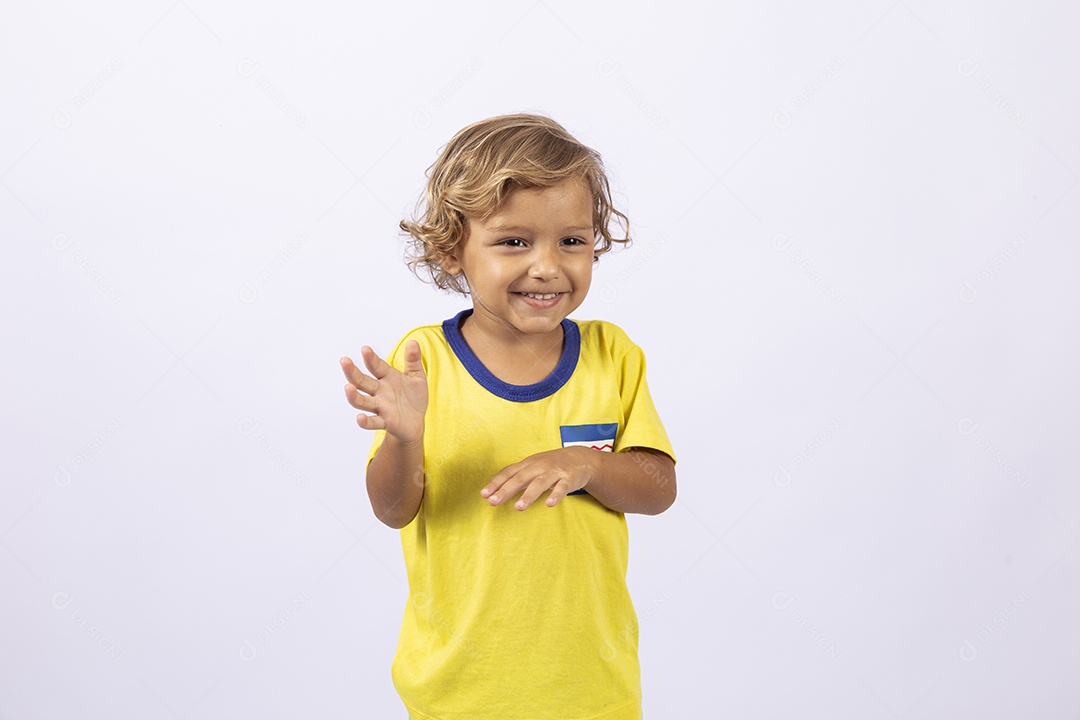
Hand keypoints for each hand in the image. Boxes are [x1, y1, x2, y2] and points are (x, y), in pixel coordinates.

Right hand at [340, 341, 426, 443]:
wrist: (416, 421)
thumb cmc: (413, 397)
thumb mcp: (417, 377)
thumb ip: (413, 361)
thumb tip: (413, 341)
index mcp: (387, 377)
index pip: (376, 366)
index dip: (371, 358)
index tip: (365, 349)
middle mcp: (379, 391)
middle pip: (362, 381)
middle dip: (352, 372)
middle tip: (344, 361)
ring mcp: (380, 406)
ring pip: (362, 401)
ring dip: (354, 396)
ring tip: (348, 388)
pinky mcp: (385, 421)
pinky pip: (373, 422)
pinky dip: (365, 422)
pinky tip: (360, 418)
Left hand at [480, 447, 597, 510]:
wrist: (580, 458)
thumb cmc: (551, 464)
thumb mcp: (531, 465)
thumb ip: (512, 474)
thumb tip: (491, 482)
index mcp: (528, 464)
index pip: (509, 473)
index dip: (496, 483)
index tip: (483, 495)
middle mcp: (539, 466)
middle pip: (520, 478)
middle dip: (506, 490)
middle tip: (493, 501)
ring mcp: (554, 472)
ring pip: (539, 483)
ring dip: (528, 495)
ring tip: (518, 507)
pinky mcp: (569, 478)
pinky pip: (562, 488)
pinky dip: (555, 495)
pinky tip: (548, 504)